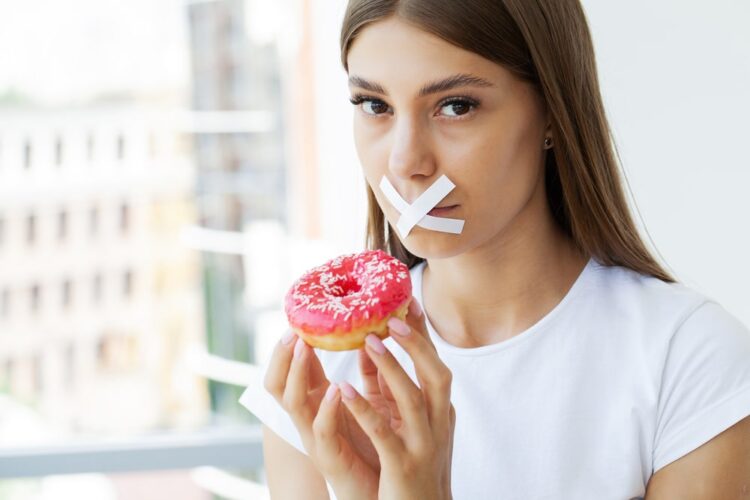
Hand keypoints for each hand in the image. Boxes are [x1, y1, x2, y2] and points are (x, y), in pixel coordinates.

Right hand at [264, 329, 383, 499]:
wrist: (386, 493)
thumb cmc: (377, 445)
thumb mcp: (370, 402)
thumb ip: (368, 374)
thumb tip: (372, 335)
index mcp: (318, 402)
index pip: (294, 369)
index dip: (291, 345)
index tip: (299, 317)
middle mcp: (310, 417)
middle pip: (279, 383)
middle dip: (282, 355)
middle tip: (293, 329)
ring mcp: (315, 436)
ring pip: (292, 402)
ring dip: (296, 372)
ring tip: (304, 347)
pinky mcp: (329, 457)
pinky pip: (321, 430)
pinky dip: (327, 408)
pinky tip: (337, 389)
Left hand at [339, 298, 455, 499]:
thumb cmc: (411, 465)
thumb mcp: (407, 422)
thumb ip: (391, 387)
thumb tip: (371, 346)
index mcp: (440, 412)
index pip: (435, 364)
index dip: (423, 334)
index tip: (409, 301)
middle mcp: (438, 424)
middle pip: (436, 376)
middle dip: (416, 345)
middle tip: (393, 317)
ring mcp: (423, 445)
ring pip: (412, 400)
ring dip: (392, 369)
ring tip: (370, 341)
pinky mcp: (402, 465)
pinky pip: (383, 433)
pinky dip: (364, 410)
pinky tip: (344, 390)